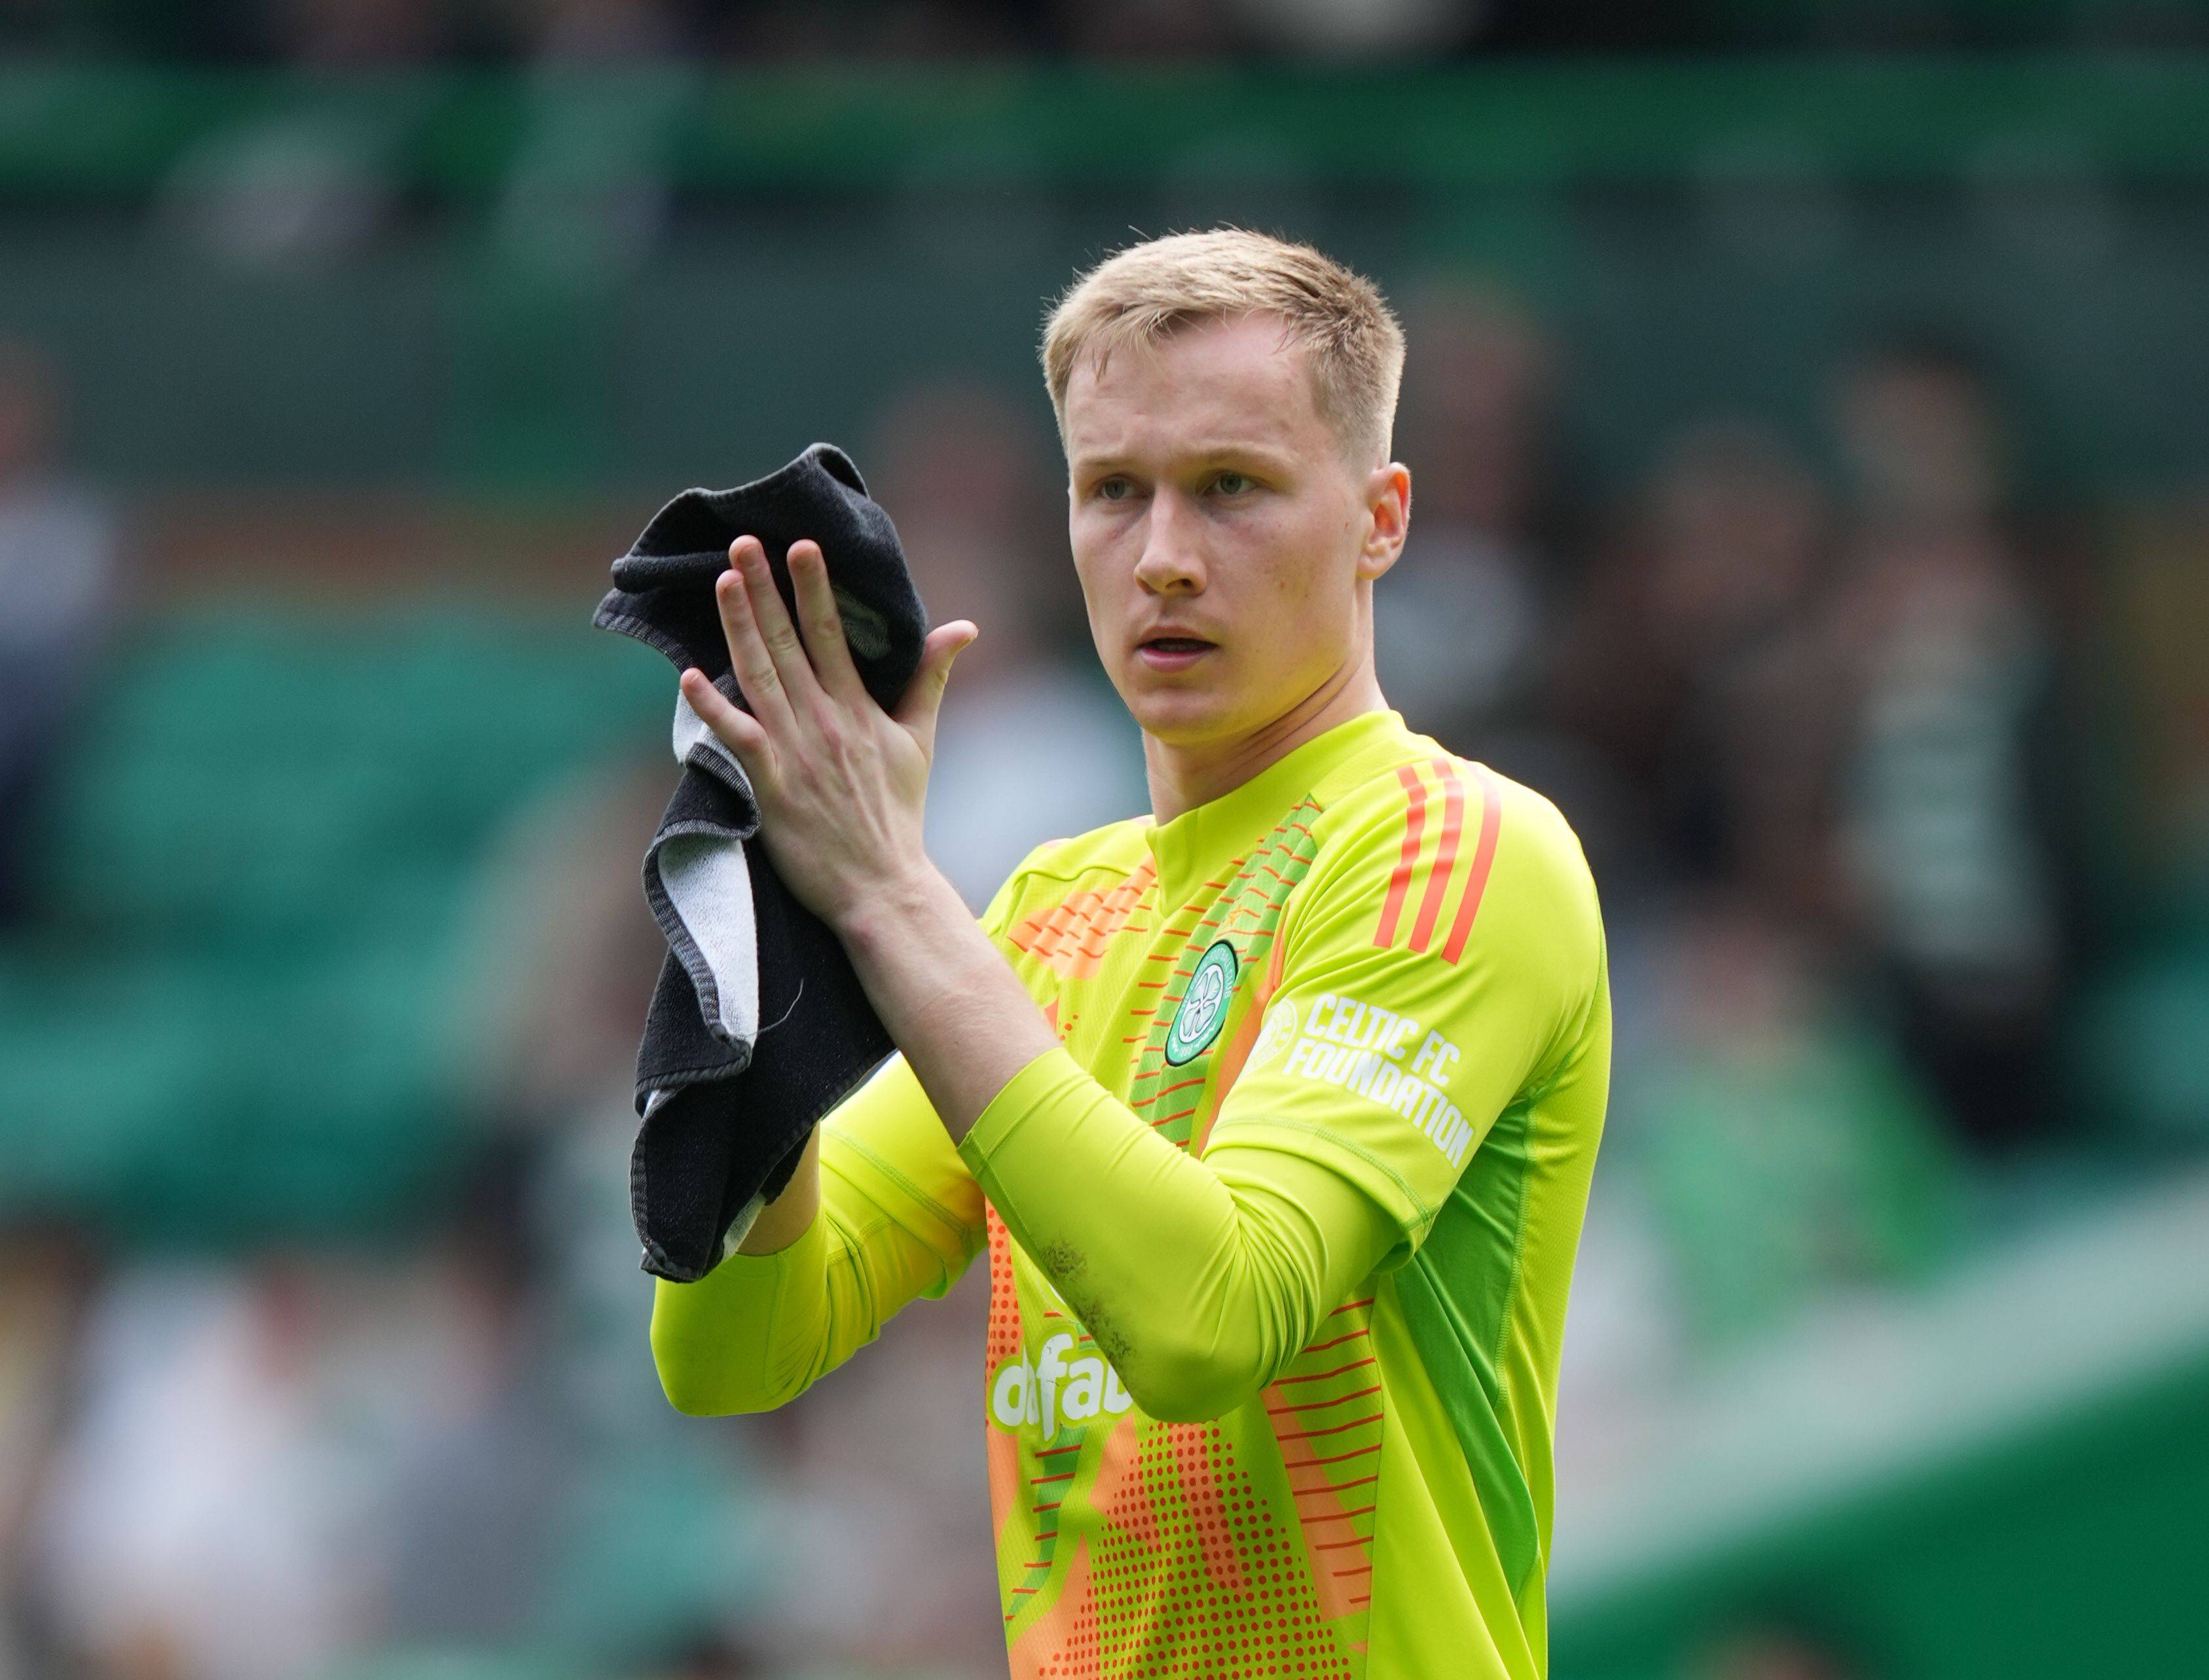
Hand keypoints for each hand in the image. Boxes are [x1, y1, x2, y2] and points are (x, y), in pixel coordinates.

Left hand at [679, 534, 975, 932]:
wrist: (881, 884)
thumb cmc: (896, 814)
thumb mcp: (920, 740)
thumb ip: (930, 678)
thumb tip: (963, 627)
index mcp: (859, 708)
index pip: (833, 634)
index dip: (814, 587)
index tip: (800, 545)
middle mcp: (825, 722)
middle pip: (789, 643)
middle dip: (766, 589)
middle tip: (744, 542)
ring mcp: (796, 753)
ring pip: (760, 676)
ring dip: (739, 627)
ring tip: (722, 581)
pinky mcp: (771, 787)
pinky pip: (738, 738)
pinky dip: (714, 707)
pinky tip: (689, 675)